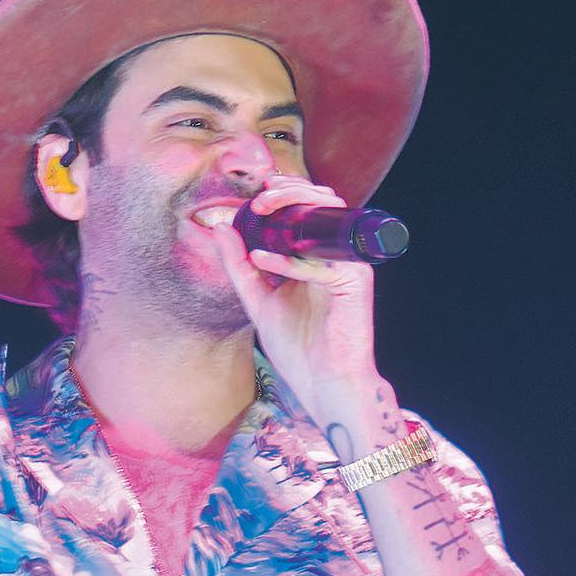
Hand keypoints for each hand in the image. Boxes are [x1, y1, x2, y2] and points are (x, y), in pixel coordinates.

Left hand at [212, 175, 390, 433]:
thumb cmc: (297, 345)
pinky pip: (323, 262)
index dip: (285, 190)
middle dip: (290, 190)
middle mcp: (336, 255)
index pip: (308, 207)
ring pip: (331, 217)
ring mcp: (349, 266)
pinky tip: (264, 260)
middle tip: (260, 197)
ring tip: (263, 210)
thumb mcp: (258, 299)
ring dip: (296, 206)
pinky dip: (291, 260)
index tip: (256, 191)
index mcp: (317, 256)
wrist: (322, 385)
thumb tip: (220, 226)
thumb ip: (239, 265)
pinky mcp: (355, 284)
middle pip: (323, 202)